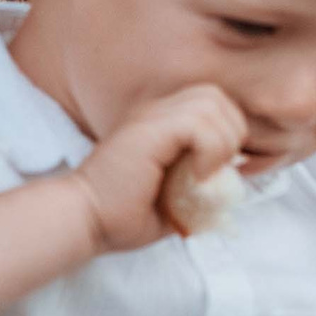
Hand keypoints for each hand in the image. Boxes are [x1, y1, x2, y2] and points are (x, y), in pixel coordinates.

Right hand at [69, 83, 246, 253]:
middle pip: (216, 96)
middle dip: (231, 133)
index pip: (212, 105)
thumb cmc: (122, 217)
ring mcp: (150, 116)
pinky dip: (211, 149)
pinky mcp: (147, 129)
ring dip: (222, 142)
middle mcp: (155, 112)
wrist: (84, 220)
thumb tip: (228, 192)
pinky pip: (198, 123)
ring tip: (206, 174)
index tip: (223, 173)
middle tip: (218, 170)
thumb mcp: (175, 202)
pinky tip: (198, 176)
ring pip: (212, 103)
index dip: (228, 134)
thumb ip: (201, 190)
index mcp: (161, 123)